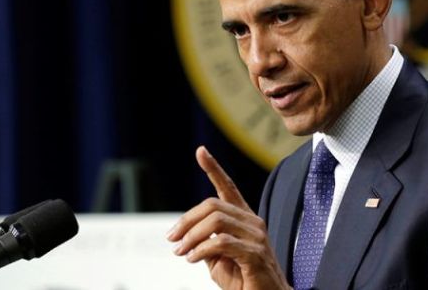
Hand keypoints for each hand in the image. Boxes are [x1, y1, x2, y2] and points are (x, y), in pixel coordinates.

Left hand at [167, 146, 290, 289]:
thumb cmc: (244, 281)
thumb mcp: (219, 260)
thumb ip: (207, 243)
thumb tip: (188, 235)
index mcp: (245, 219)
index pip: (228, 188)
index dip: (214, 168)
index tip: (200, 151)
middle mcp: (252, 222)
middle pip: (213, 205)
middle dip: (187, 220)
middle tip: (172, 239)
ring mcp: (256, 236)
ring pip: (216, 221)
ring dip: (191, 237)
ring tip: (181, 252)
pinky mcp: (255, 253)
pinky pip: (222, 243)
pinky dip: (201, 250)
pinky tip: (192, 259)